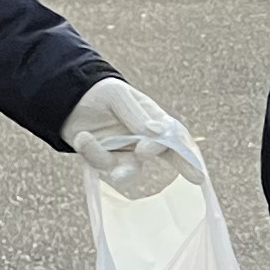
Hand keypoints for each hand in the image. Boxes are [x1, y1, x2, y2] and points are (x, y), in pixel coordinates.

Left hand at [63, 74, 201, 197]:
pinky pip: (103, 164)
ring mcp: (125, 153)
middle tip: (143, 150)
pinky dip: (92, 151)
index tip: (199, 176)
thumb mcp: (118, 96)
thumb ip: (136, 115)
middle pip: (163, 157)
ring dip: (120, 165)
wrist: (70, 99)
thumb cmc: (102, 94)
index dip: (189, 158)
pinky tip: (82, 136)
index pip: (176, 139)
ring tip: (102, 146)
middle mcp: (144, 140)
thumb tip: (156, 134)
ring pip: (130, 169)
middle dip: (158, 159)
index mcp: (154, 120)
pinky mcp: (105, 161)